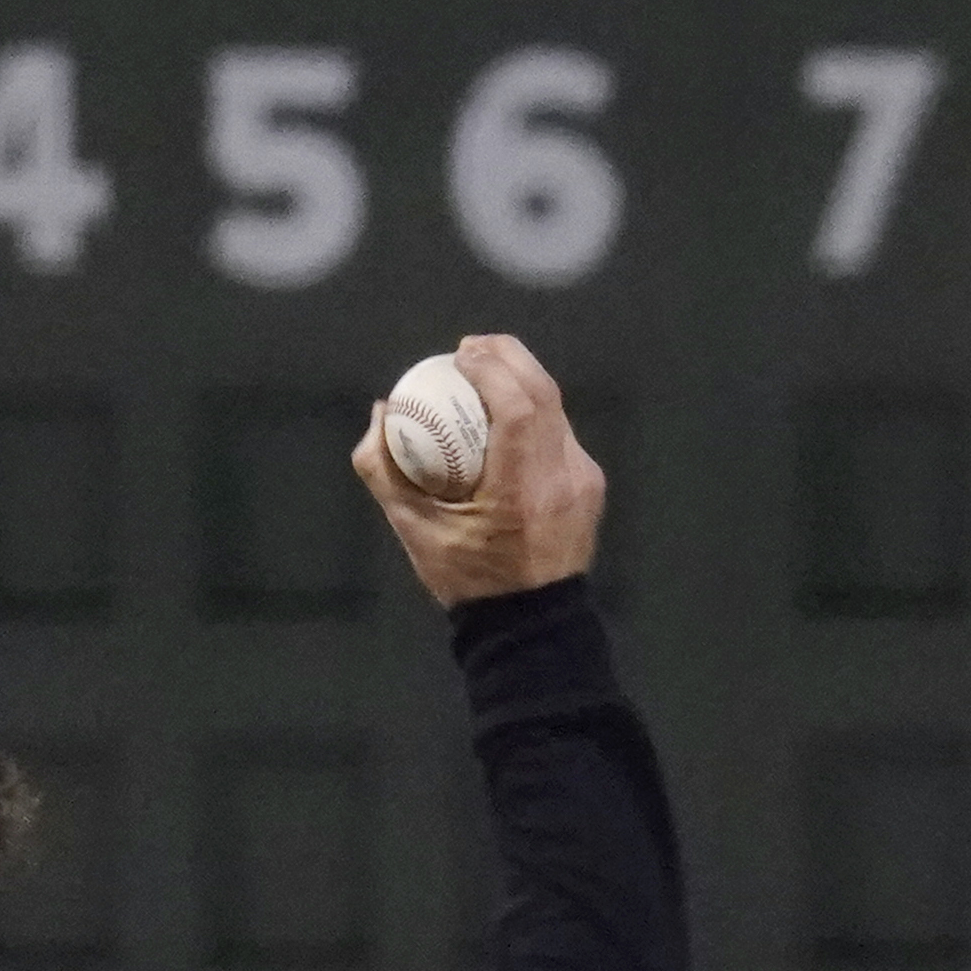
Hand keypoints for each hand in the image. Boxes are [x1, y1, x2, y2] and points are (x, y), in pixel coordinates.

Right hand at [355, 331, 607, 604]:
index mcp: (521, 492)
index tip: (459, 355)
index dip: (491, 369)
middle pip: (544, 393)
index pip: (518, 408)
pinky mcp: (590, 482)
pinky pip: (559, 431)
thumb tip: (380, 412)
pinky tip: (504, 413)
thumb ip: (384, 470)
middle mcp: (562, 478)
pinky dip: (531, 411)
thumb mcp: (414, 531)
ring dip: (521, 380)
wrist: (531, 623)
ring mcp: (583, 479)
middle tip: (470, 348)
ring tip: (485, 369)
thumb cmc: (467, 580)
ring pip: (555, 408)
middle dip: (508, 357)